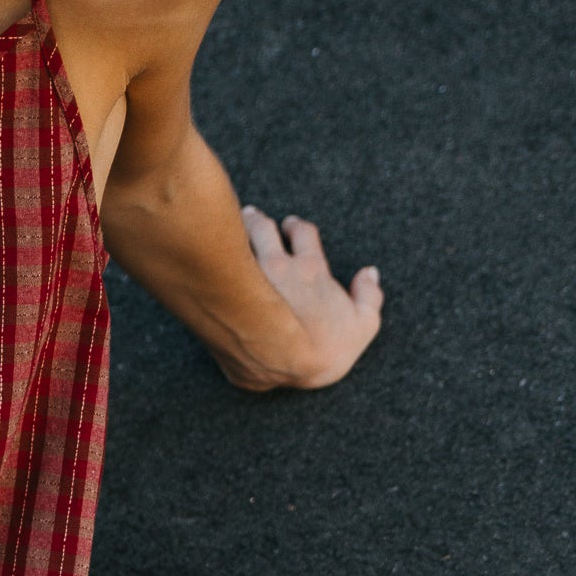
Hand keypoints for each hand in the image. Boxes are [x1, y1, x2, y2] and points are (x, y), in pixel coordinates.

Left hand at [225, 208, 382, 390]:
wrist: (283, 359)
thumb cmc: (326, 346)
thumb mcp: (362, 327)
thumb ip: (369, 298)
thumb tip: (370, 273)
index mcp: (312, 270)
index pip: (304, 235)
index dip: (298, 230)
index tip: (292, 227)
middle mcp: (277, 267)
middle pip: (264, 230)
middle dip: (260, 222)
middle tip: (253, 216)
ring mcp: (247, 280)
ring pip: (235, 243)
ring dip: (234, 232)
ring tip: (230, 228)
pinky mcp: (224, 298)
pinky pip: (213, 267)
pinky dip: (211, 255)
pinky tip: (205, 252)